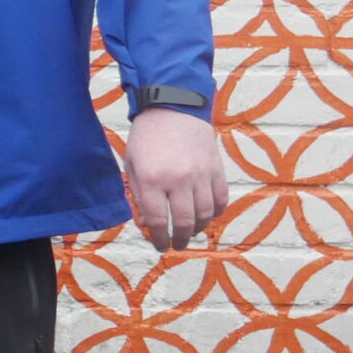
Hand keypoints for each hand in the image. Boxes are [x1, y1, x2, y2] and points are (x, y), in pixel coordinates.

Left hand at [125, 106, 228, 253]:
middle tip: (176, 245)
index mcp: (152, 179)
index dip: (158, 238)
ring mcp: (201, 175)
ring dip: (198, 229)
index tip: (159, 245)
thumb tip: (147, 222)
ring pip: (205, 214)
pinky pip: (220, 199)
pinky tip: (206, 217)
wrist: (173, 108)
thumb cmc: (146, 137)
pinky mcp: (216, 169)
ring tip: (190, 233)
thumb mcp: (132, 164)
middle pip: (184, 222)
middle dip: (180, 239)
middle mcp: (179, 180)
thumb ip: (139, 193)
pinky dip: (215, 213)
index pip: (158, 220)